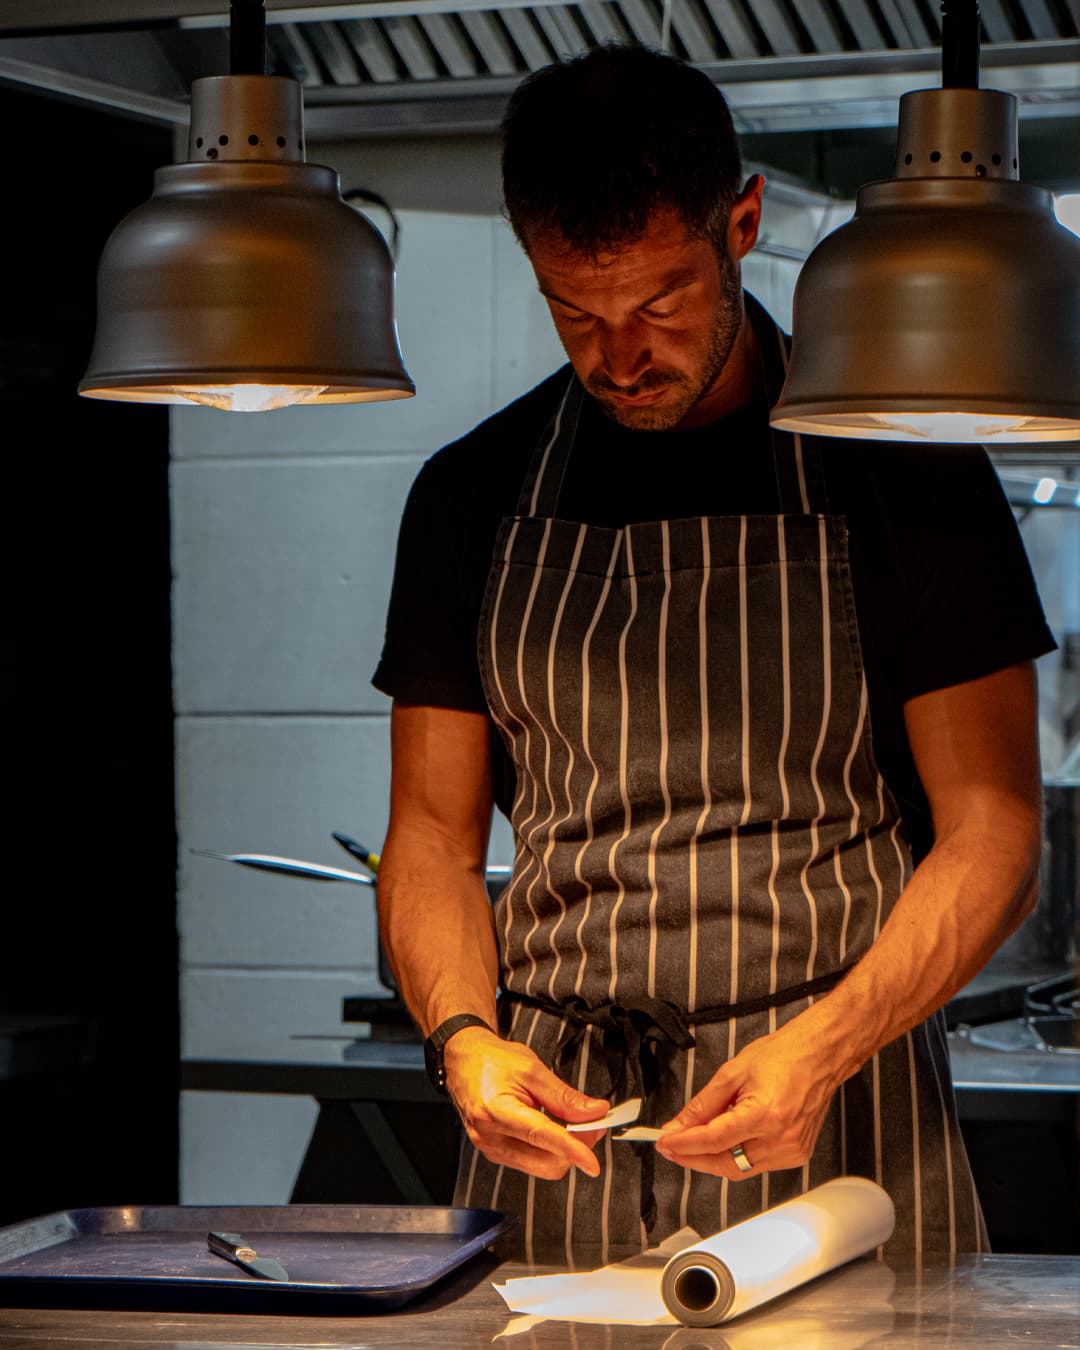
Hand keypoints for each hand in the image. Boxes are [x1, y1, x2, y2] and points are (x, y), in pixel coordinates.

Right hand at [444, 1027, 609, 1179]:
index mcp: (496, 1110)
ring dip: (564, 1152)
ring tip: (573, 1124)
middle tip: (591, 1124)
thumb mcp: (532, 1069)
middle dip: (575, 1148)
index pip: (541, 1136)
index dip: (571, 1149)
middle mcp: (490, 1137)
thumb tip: (594, 1112)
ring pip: (542, 1167)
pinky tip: (554, 1130)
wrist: (463, 1062)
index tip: (592, 1162)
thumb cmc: (491, 1061)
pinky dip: (550, 1151)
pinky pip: (532, 1162)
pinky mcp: (496, 1153)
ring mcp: (491, 1149)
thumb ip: (564, 1096)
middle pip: (546, 1162)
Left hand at [655, 1019, 843, 1180]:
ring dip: (713, 1158)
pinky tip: (727, 1139)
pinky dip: (736, 1155)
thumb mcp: (732, 1072)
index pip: (713, 1141)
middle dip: (694, 1158)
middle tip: (672, 1146)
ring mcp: (791, 1150)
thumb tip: (678, 1126)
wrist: (819, 1055)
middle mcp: (781, 1138)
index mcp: (764, 1114)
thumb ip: (702, 1105)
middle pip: (725, 1163)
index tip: (664, 1142)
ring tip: (697, 1138)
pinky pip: (757, 1165)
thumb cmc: (783, 1055)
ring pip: (740, 1169)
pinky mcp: (797, 1155)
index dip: (684, 1144)